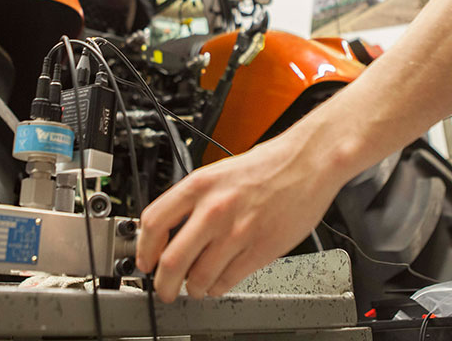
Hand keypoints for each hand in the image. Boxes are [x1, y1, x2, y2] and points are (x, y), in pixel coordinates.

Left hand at [135, 128, 346, 302]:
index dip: (143, 249)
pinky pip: (228, 280)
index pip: (154, 223)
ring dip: (192, 290)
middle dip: (163, 284)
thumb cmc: (267, 165)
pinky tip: (217, 283)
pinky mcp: (261, 249)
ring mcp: (237, 231)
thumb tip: (169, 230)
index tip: (144, 261)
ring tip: (194, 289)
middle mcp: (214, 209)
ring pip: (199, 277)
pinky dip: (217, 288)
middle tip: (164, 290)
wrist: (308, 162)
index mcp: (199, 185)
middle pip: (171, 260)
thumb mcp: (218, 172)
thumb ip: (193, 200)